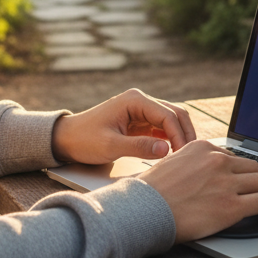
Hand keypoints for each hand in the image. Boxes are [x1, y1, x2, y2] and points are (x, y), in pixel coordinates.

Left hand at [51, 88, 196, 164]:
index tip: (183, 156)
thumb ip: (139, 147)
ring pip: (172, 120)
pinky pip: (163, 128)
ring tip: (185, 158)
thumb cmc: (84, 140)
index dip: (179, 135)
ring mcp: (142, 111)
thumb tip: (167, 150)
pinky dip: (171, 140)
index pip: (168, 115)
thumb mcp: (110, 146)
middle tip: (191, 157)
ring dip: (180, 136)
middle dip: (185, 134)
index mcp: (135, 100)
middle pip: (175, 113)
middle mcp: (141, 101)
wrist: (67, 139)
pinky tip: (174, 155)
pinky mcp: (140, 122)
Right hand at [138, 140, 257, 241]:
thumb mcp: (171, 163)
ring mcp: (226, 182)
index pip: (232, 156)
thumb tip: (200, 173)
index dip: (240, 170)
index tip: (244, 178)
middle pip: (252, 166)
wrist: (144, 209)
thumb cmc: (151, 191)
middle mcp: (217, 160)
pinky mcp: (232, 206)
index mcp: (202, 147)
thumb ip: (191, 163)